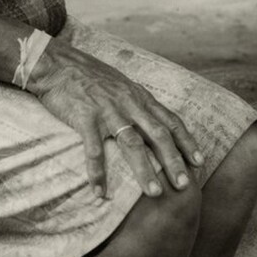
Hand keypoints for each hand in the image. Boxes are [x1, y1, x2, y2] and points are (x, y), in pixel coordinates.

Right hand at [27, 40, 202, 198]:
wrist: (57, 64)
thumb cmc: (90, 76)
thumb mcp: (121, 84)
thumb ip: (138, 102)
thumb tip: (156, 121)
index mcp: (138, 96)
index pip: (170, 120)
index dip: (186, 141)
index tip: (200, 162)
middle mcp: (127, 102)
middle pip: (157, 134)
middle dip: (173, 161)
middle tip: (184, 185)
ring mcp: (106, 110)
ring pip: (131, 143)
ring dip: (144, 170)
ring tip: (154, 193)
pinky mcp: (84, 117)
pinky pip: (93, 149)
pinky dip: (97, 172)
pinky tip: (99, 191)